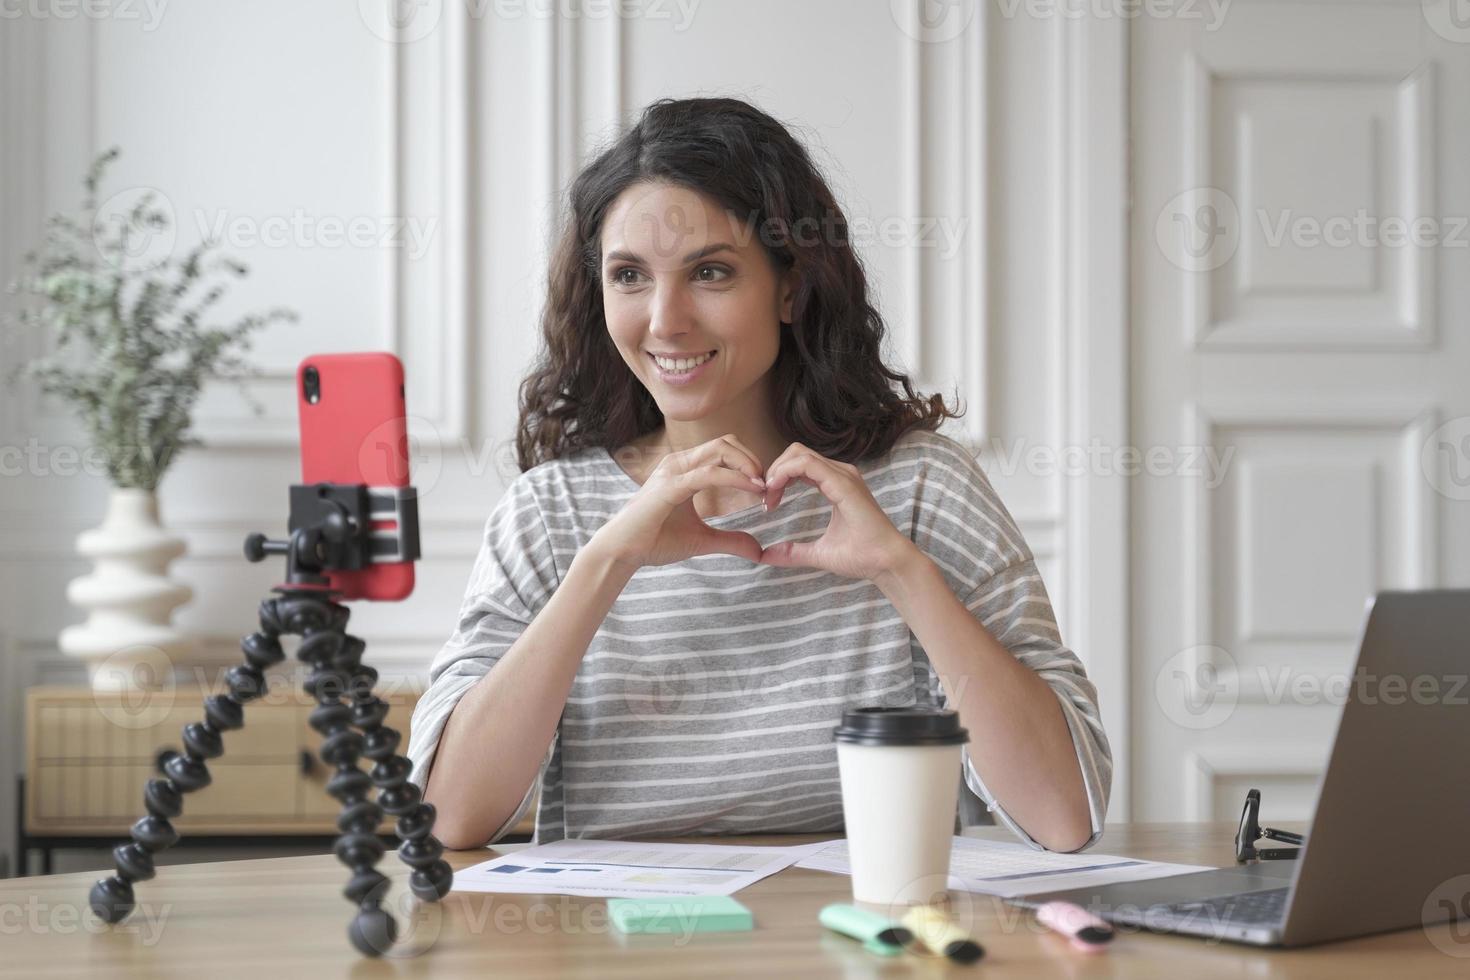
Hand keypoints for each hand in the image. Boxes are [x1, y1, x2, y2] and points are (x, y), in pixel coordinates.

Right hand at [591, 434, 767, 570]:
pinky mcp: (671, 486)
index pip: (723, 449)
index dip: (748, 463)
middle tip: (767, 484)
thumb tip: (758, 550)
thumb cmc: (654, 541)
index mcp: (684, 469)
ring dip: (748, 464)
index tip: (764, 488)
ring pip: (720, 449)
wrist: (622, 552)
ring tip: (762, 486)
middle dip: (752, 459)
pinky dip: (736, 478)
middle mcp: (679, 462)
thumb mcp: (702, 540)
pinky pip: (710, 473)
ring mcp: (673, 471)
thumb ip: (730, 540)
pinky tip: (752, 489)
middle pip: (726, 442)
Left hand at [757, 441, 917, 580]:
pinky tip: (775, 490)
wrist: (886, 564)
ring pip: (799, 454)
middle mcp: (841, 474)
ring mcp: (844, 476)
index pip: (800, 464)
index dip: (778, 477)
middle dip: (775, 471)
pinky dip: (785, 472)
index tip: (767, 502)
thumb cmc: (861, 556)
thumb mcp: (819, 552)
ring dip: (777, 471)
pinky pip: (807, 464)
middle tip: (766, 499)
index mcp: (836, 483)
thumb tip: (765, 556)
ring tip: (769, 496)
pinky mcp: (843, 483)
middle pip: (796, 453)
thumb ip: (793, 552)